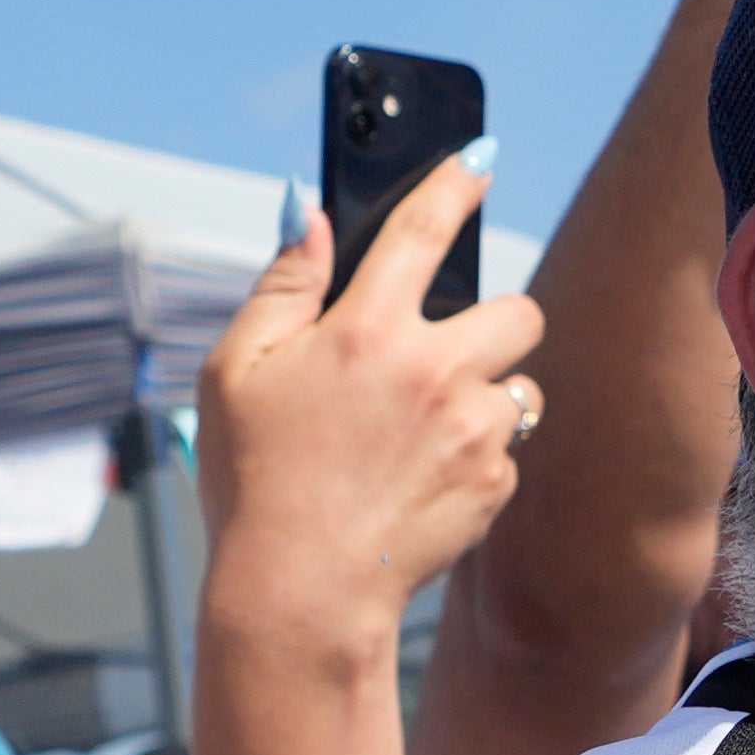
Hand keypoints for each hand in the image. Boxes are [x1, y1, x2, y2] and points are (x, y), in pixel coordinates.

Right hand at [192, 159, 546, 659]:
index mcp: (364, 330)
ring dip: (485, 396)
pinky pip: (507, 450)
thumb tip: (308, 210)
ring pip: (519, 386)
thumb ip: (282, 284)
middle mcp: (434, 370)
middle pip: (517, 310)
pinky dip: (477, 458)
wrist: (302, 594)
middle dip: (495, 321)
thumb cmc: (254, 482)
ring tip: (422, 433)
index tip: (480, 160)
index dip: (454, 183)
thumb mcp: (235, 370)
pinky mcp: (496, 484)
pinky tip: (421, 483)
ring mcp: (474, 430)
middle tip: (448, 351)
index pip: (423, 228)